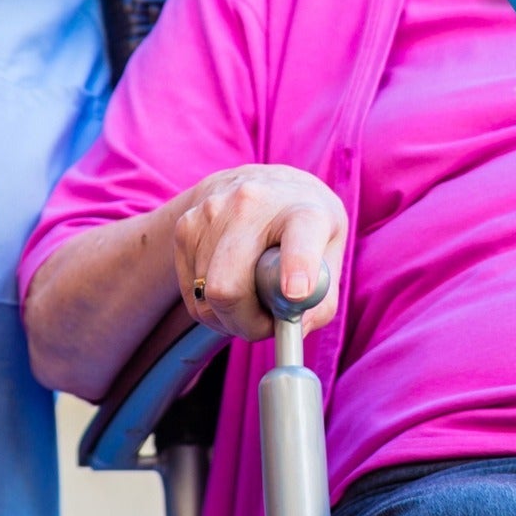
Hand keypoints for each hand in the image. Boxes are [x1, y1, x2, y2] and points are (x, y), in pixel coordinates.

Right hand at [172, 165, 346, 342]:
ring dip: (230, 316)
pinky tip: (231, 284)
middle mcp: (252, 204)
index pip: (300, 236)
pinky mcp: (185, 227)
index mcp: (302, 210)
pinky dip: (211, 306)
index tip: (296, 293)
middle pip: (229, 286)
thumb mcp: (331, 251)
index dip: (297, 266)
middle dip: (246, 322)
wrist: (260, 183)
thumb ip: (322, 300)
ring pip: (208, 298)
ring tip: (251, 296)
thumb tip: (291, 332)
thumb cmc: (301, 225)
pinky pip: (192, 295)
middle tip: (265, 323)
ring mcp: (212, 213)